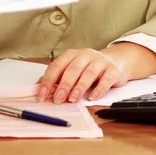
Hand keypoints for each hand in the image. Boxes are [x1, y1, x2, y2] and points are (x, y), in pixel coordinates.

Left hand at [38, 43, 155, 103]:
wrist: (116, 61)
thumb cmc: (90, 67)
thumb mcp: (73, 68)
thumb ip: (59, 76)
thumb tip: (39, 86)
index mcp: (72, 55)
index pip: (57, 66)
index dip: (48, 80)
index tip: (41, 94)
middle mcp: (85, 55)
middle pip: (73, 69)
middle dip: (64, 85)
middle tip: (58, 99)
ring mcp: (100, 62)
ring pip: (88, 73)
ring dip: (79, 87)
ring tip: (73, 99)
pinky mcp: (113, 70)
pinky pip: (106, 79)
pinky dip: (99, 89)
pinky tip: (92, 98)